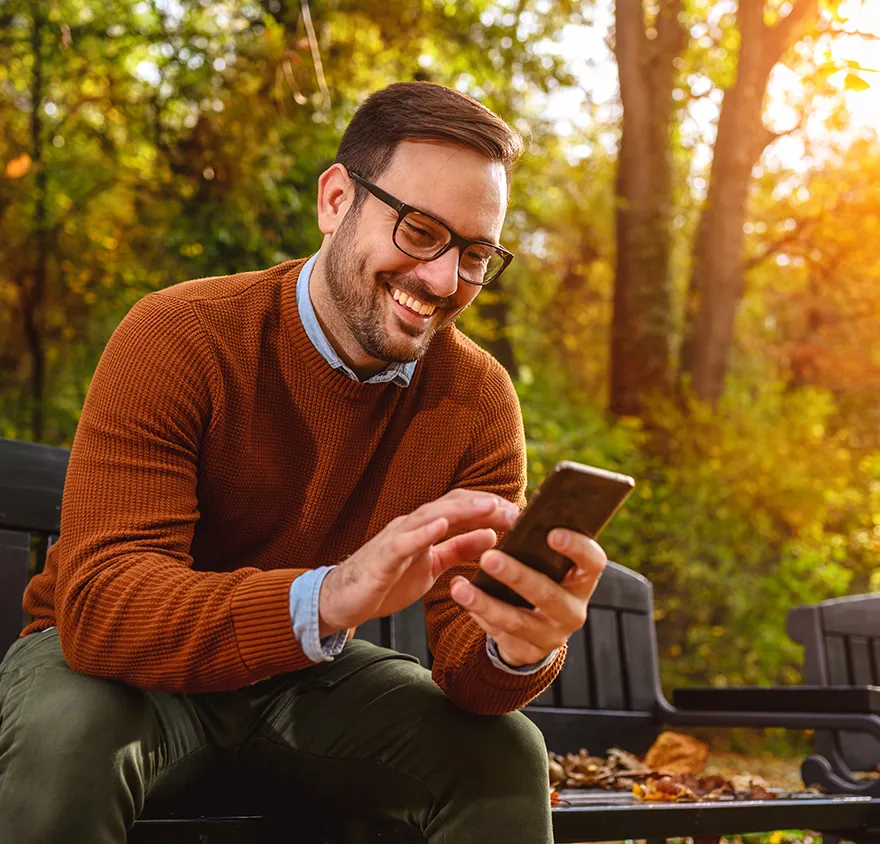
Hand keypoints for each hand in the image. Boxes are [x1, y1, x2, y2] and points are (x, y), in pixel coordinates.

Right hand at [318, 490, 519, 636]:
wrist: (343, 599)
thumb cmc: (387, 580)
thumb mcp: (432, 565)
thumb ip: (459, 549)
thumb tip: (491, 535)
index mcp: (426, 528)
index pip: (463, 508)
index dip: (491, 507)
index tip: (520, 513)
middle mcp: (413, 525)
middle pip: (452, 505)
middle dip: (485, 505)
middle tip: (515, 510)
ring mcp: (396, 538)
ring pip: (431, 516)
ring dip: (462, 510)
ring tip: (489, 505)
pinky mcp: (382, 558)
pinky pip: (403, 542)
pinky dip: (423, 531)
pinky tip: (441, 524)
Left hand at [449, 528, 606, 666]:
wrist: (539, 628)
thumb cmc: (541, 578)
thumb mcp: (548, 563)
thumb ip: (539, 543)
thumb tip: (512, 512)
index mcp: (583, 580)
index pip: (592, 562)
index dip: (577, 548)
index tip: (552, 533)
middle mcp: (573, 610)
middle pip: (548, 594)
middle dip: (517, 576)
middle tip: (489, 557)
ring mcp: (551, 635)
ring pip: (517, 620)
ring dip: (486, 602)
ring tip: (460, 587)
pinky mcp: (527, 651)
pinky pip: (500, 634)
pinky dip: (479, 615)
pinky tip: (462, 599)